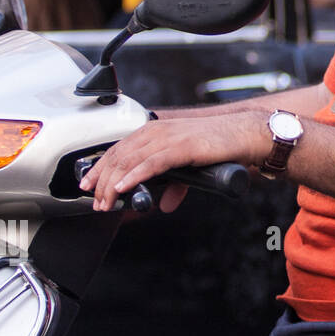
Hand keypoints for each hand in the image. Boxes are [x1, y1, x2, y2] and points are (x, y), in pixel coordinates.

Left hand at [78, 112, 268, 211]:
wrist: (246, 134)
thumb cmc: (220, 145)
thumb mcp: (190, 165)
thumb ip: (175, 184)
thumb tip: (165, 204)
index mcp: (156, 131)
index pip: (118, 149)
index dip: (100, 169)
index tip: (88, 186)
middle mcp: (158, 131)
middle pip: (119, 156)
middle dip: (102, 181)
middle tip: (96, 202)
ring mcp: (169, 137)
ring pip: (131, 160)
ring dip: (114, 183)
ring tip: (106, 201)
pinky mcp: (182, 146)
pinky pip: (152, 163)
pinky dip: (135, 175)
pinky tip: (124, 187)